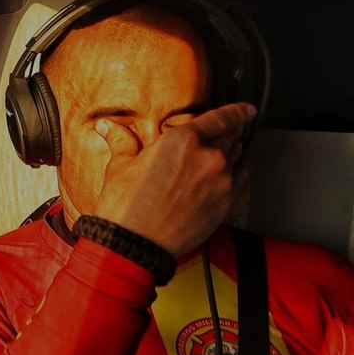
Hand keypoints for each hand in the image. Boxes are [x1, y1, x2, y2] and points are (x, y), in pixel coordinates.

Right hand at [92, 103, 254, 256]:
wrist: (137, 244)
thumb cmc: (127, 207)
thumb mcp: (120, 167)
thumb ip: (122, 141)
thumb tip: (108, 127)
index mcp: (182, 140)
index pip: (221, 117)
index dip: (238, 111)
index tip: (246, 110)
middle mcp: (207, 157)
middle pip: (232, 136)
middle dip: (231, 132)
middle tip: (230, 132)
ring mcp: (220, 181)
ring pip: (236, 158)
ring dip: (231, 154)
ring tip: (220, 157)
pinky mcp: (226, 204)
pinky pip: (239, 181)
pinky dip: (234, 176)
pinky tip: (223, 179)